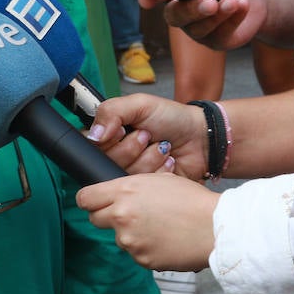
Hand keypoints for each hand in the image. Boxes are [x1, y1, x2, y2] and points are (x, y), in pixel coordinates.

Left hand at [76, 173, 219, 271]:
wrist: (216, 228)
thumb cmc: (192, 200)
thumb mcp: (158, 180)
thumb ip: (131, 186)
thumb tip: (116, 192)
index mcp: (124, 191)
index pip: (85, 198)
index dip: (90, 199)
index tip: (94, 202)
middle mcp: (122, 216)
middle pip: (95, 219)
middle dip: (108, 216)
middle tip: (130, 214)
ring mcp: (130, 241)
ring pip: (119, 237)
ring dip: (131, 233)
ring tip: (159, 226)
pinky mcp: (142, 260)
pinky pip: (136, 253)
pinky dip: (146, 248)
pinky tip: (165, 240)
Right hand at [86, 94, 207, 178]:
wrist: (201, 137)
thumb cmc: (172, 118)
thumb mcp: (140, 104)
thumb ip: (111, 112)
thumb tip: (94, 134)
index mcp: (111, 133)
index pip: (91, 145)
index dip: (108, 140)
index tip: (122, 130)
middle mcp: (118, 154)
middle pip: (107, 162)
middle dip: (132, 147)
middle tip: (147, 135)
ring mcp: (132, 172)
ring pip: (126, 175)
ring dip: (149, 158)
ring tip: (162, 147)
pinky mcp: (147, 188)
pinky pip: (143, 186)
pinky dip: (159, 171)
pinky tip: (168, 161)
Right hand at [146, 0, 265, 50]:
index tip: (147, 0)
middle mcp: (182, 11)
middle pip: (176, 17)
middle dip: (192, 9)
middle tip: (210, 1)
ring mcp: (198, 29)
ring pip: (199, 29)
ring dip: (217, 15)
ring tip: (233, 0)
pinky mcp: (217, 41)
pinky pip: (221, 35)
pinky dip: (233, 20)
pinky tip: (243, 5)